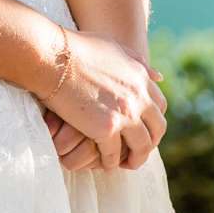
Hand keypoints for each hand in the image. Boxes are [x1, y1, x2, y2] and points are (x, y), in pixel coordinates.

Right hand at [37, 29, 166, 171]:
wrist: (53, 57)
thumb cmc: (76, 49)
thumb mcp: (114, 48)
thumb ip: (137, 62)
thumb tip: (160, 77)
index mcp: (141, 78)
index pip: (160, 106)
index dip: (153, 121)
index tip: (144, 130)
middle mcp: (139, 96)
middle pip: (157, 128)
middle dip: (151, 143)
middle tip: (139, 152)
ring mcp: (125, 113)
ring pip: (141, 146)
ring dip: (136, 158)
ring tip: (126, 164)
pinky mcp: (106, 128)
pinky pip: (114, 154)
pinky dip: (110, 162)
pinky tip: (104, 164)